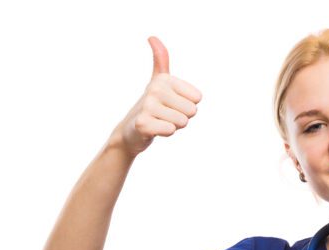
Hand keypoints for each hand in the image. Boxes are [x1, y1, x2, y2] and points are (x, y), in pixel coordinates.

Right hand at [110, 36, 202, 157]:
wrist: (130, 131)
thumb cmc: (152, 106)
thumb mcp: (158, 81)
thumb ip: (160, 60)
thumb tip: (152, 37)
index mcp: (164, 79)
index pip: (197, 98)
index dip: (187, 105)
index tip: (171, 104)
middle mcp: (155, 89)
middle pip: (192, 110)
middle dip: (181, 117)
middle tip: (165, 115)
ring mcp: (147, 106)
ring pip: (182, 121)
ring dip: (173, 126)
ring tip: (159, 121)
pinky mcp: (143, 124)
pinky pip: (170, 130)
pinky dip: (165, 133)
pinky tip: (154, 129)